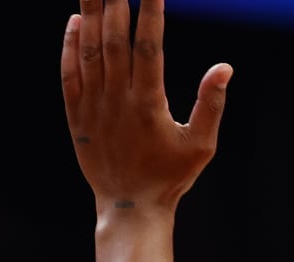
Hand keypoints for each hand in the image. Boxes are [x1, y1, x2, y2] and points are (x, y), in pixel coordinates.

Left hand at [62, 0, 230, 214]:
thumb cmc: (170, 177)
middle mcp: (117, 101)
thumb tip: (224, 67)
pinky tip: (74, 22)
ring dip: (90, 16)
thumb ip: (211, 104)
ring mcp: (93, 109)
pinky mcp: (77, 119)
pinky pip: (69, 77)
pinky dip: (69, 48)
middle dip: (115, 2)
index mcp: (148, 104)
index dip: (149, 10)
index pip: (148, 45)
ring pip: (89, 53)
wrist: (129, 209)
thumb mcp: (200, 145)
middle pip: (113, 40)